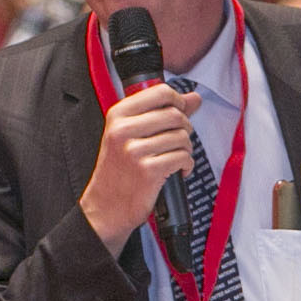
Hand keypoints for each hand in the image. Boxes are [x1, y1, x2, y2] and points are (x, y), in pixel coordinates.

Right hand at [79, 81, 199, 254]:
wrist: (105, 207)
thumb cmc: (119, 170)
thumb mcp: (130, 135)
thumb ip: (162, 112)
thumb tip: (194, 98)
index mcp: (118, 115)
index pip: (160, 92)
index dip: (178, 101)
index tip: (179, 112)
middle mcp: (123, 130)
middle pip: (174, 114)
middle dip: (185, 127)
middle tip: (178, 141)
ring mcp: (134, 151)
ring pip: (181, 136)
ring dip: (186, 148)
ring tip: (176, 157)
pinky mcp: (148, 171)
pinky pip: (183, 157)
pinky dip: (186, 165)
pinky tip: (177, 170)